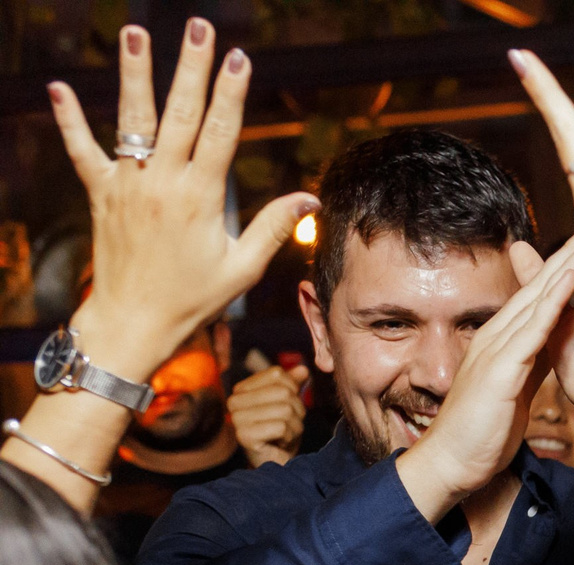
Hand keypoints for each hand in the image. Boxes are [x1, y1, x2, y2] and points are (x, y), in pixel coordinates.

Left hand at [47, 22, 314, 381]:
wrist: (132, 321)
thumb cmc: (193, 299)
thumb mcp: (242, 269)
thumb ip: (273, 228)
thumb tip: (309, 199)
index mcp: (199, 198)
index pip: (220, 134)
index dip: (231, 94)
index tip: (240, 59)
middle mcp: (161, 183)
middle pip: (179, 113)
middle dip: (190, 67)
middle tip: (198, 26)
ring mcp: (127, 184)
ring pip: (131, 119)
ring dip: (134, 73)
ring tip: (136, 32)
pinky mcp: (100, 194)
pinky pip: (82, 151)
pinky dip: (68, 120)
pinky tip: (58, 87)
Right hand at [226, 362, 304, 467]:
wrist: (276, 463)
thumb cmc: (282, 433)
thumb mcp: (289, 404)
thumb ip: (293, 385)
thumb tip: (303, 369)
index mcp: (242, 389)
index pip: (277, 374)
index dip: (293, 391)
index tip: (286, 409)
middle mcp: (234, 401)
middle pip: (283, 392)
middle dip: (296, 410)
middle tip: (288, 425)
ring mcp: (236, 419)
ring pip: (285, 409)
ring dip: (295, 425)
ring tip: (285, 434)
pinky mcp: (243, 436)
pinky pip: (281, 426)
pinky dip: (290, 436)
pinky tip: (281, 443)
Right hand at [397, 237, 573, 516]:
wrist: (451, 462)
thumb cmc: (482, 431)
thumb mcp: (515, 389)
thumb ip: (530, 363)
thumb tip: (550, 346)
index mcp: (503, 343)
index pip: (538, 299)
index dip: (563, 272)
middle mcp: (496, 338)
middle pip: (538, 290)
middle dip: (566, 259)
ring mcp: (496, 351)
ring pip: (535, 301)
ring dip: (563, 270)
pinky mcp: (499, 370)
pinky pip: (531, 331)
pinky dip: (551, 305)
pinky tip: (569, 284)